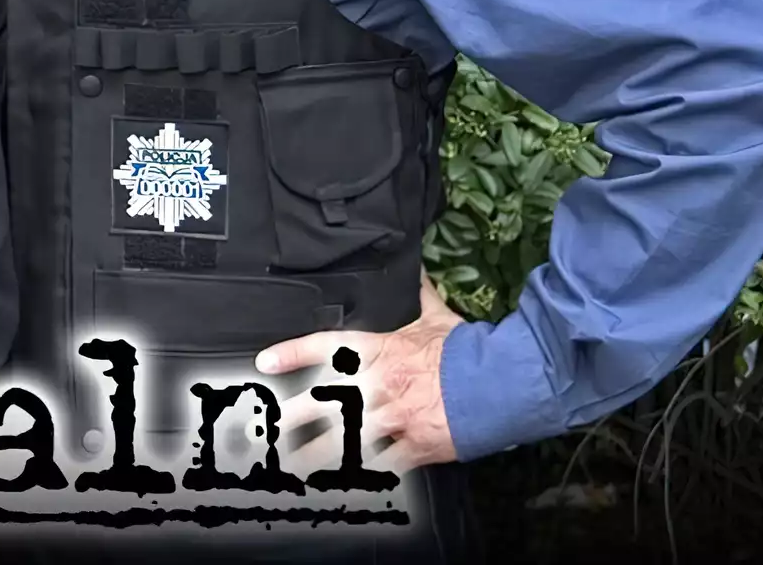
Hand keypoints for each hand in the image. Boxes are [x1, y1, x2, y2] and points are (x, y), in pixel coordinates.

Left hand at [254, 270, 463, 476]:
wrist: (497, 383)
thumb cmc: (465, 350)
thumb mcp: (438, 319)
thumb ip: (422, 298)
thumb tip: (421, 275)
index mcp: (378, 352)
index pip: (324, 348)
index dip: (291, 354)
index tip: (265, 362)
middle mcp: (376, 385)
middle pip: (322, 401)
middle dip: (291, 416)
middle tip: (267, 427)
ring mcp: (391, 418)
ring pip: (343, 441)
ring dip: (315, 455)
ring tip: (290, 466)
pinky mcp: (412, 446)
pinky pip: (380, 465)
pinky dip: (362, 477)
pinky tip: (343, 486)